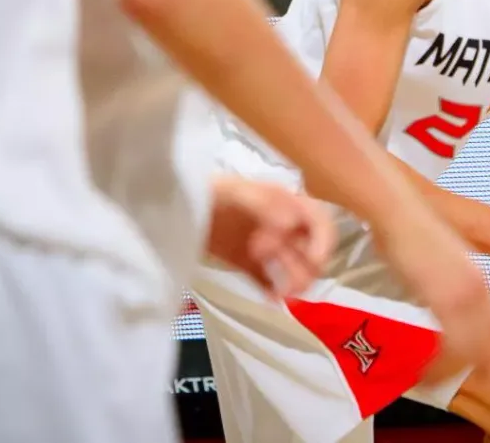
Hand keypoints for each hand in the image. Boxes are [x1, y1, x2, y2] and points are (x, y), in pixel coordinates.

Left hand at [207, 177, 335, 297]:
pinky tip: (269, 300)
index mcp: (284, 202)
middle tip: (280, 271)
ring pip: (295, 268)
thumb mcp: (232, 190)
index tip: (312, 260)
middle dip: (305, 266)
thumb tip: (290, 224)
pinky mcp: (247, 265)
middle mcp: (281, 225)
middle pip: (312, 250)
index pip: (319, 221)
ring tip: (279, 293)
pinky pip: (269, 282)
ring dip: (294, 282)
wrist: (166, 209)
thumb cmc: (203, 191)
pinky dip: (274, 293)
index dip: (323, 241)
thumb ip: (263, 202)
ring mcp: (265, 247)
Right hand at [370, 209, 489, 371]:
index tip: (461, 361)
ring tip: (428, 379)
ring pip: (471, 350)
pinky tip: (424, 375)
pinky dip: (438, 368)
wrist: (400, 212)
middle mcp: (482, 290)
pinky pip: (452, 348)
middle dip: (466, 363)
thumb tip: (437, 303)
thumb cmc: (410, 232)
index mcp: (482, 281)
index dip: (479, 347)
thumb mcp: (437, 265)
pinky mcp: (446, 301)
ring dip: (449, 370)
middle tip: (441, 375)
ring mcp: (467, 295)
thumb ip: (444, 288)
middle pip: (487, 342)